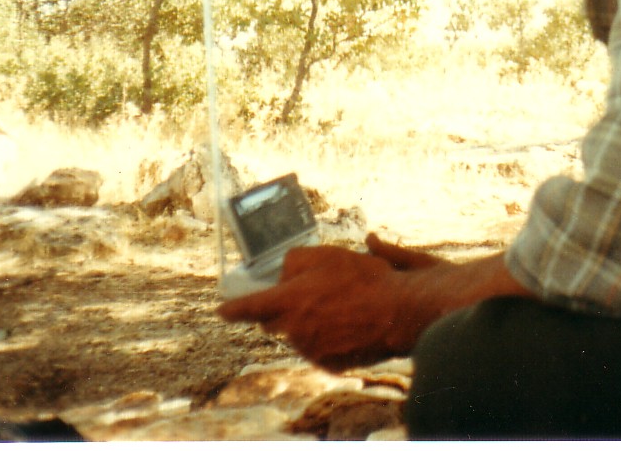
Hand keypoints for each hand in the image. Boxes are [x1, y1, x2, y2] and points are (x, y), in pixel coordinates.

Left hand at [218, 239, 446, 371]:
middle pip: (274, 322)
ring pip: (298, 335)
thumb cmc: (365, 280)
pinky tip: (350, 324)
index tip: (221, 310)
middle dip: (285, 310)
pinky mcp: (327, 365)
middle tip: (312, 296)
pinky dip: (328, 338)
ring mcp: (309, 351)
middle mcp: (291, 330)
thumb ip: (296, 261)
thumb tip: (285, 274)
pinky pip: (318, 349)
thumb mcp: (328, 255)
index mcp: (286, 302)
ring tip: (343, 308)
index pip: (245, 307)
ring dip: (310, 323)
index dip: (231, 308)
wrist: (398, 313)